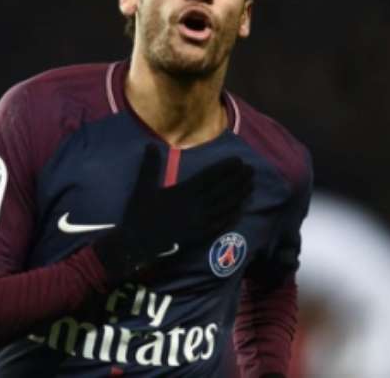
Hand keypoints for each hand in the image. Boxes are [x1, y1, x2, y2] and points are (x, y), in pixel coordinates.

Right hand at [93, 143, 252, 282]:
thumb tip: (152, 144)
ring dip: (240, 195)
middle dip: (238, 179)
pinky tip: (241, 210)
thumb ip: (150, 165)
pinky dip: (233, 216)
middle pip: (222, 190)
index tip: (238, 160)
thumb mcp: (143, 188)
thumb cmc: (139, 215)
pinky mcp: (201, 236)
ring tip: (251, 185)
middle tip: (251, 170)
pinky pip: (222, 224)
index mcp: (183, 192)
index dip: (225, 168)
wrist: (137, 245)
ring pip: (226, 206)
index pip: (210, 177)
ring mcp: (200, 222)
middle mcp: (196, 206)